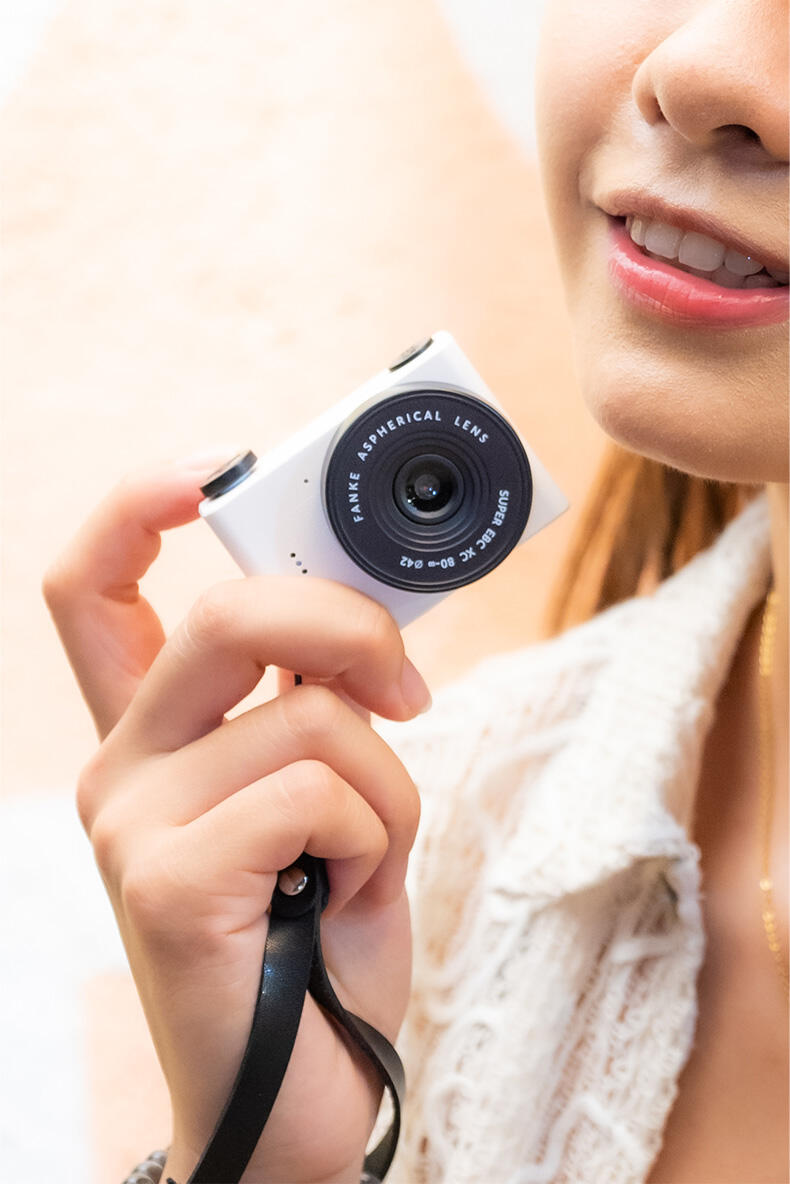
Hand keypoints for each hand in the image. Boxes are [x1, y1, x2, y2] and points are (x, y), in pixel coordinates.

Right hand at [43, 456, 428, 1182]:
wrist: (307, 1101)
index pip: (94, 590)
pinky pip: (320, 792)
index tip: (212, 466)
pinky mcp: (168, 882)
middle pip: (228, 614)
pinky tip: (343, 896)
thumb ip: (312, 703)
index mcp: (153, 739)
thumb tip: (354, 622)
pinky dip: (376, 835)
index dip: (138, 508)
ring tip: (363, 857)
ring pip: (310, 715)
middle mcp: (121, 769)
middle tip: (409, 684)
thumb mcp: (325, 800)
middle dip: (348, 622)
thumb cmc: (321, 943)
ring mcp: (133, 824)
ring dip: (387, 783)